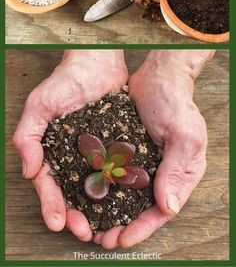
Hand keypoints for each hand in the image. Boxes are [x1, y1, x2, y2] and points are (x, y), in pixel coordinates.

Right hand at [13, 50, 127, 240]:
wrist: (97, 62)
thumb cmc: (65, 81)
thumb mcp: (39, 105)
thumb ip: (28, 137)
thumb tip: (29, 171)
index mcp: (53, 151)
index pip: (49, 185)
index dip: (51, 205)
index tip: (57, 222)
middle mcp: (74, 156)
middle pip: (73, 194)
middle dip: (77, 215)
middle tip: (84, 233)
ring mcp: (96, 153)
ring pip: (97, 189)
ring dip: (100, 211)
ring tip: (106, 229)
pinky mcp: (116, 146)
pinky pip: (118, 171)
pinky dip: (120, 189)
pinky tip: (126, 203)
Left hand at [93, 49, 214, 248]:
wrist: (159, 76)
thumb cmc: (176, 102)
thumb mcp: (184, 136)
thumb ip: (176, 170)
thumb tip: (169, 207)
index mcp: (181, 173)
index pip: (162, 210)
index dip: (142, 228)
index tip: (122, 239)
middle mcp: (162, 172)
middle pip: (141, 208)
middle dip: (122, 225)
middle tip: (100, 238)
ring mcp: (144, 162)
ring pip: (125, 195)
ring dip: (109, 210)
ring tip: (89, 222)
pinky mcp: (128, 150)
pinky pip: (115, 173)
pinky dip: (103, 186)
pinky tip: (88, 192)